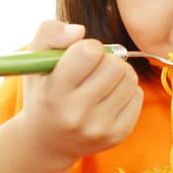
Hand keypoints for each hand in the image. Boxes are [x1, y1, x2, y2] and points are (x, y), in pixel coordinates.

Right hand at [17, 21, 142, 171]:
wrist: (47, 142)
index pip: (89, 53)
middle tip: (92, 69)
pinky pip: (137, 96)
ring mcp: (98, 128)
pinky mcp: (117, 135)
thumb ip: (50, 33)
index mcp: (53, 93)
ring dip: (118, 73)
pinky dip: (126, 91)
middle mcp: (76, 115)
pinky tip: (108, 98)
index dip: (88, 47)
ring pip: (129, 79)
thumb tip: (79, 30)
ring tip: (101, 81)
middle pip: (115, 65)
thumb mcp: (35, 60)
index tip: (80, 56)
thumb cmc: (43, 91)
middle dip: (106, 60)